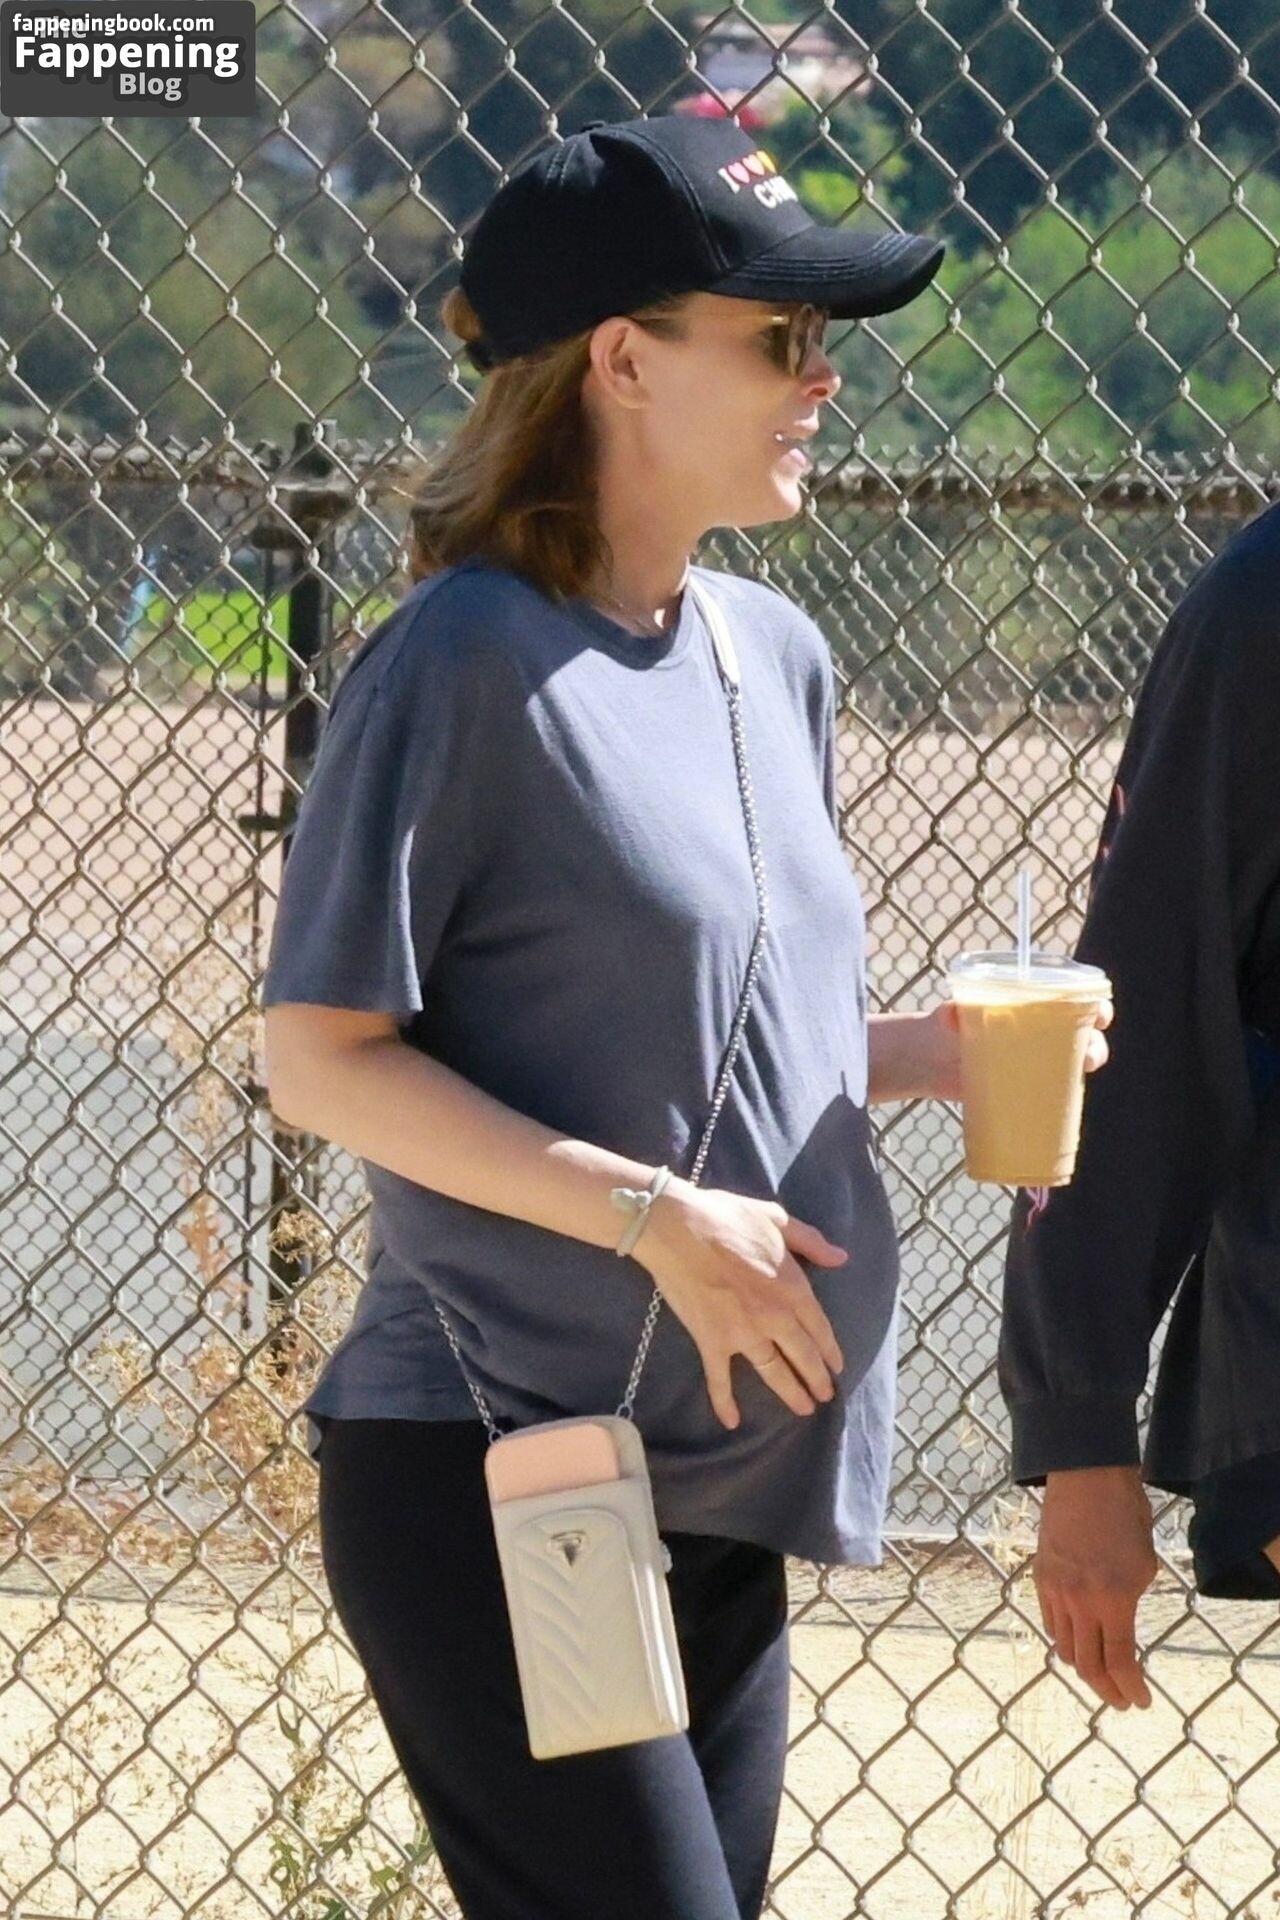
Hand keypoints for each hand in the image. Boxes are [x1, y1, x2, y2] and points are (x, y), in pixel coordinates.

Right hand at [634, 1180, 847, 1428]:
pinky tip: (731, 1422)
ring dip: (789, 1393)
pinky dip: (725, 1402)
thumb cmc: (727, 1217)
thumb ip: (811, 1241)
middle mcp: (774, 1318)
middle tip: (824, 1396)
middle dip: (816, 1378)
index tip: (837, 1367)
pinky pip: (720, 1378)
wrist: (678, 1229)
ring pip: (772, 1371)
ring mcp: (743, 1334)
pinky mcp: (712, 1342)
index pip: (819, 1327)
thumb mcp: (776, 1219)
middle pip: (802, 1356)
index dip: (830, 1350)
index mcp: (793, 1287)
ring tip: (803, 1409)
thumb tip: (841, 1258)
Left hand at [928, 996, 1113, 1102]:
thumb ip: (952, 1013)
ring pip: (1075, 1063)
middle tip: (1087, 1057)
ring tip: (1081, 1075)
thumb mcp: (949, 1017)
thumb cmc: (944, 1028)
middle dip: (1095, 1044)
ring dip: (1087, 1068)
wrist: (929, 1061)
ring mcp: (1035, 1060)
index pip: (1074, 1000)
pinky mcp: (1027, 1086)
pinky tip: (1072, 1107)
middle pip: (1083, 1035)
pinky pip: (1057, 1090)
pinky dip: (1069, 1098)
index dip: (1095, 1006)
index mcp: (1031, 1005)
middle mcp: (1040, 1031)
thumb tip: (952, 1015)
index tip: (1100, 1015)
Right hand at [1034, 1465, 1157, 1708]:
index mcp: (1114, 1599)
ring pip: (1064, 1648)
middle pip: (1087, 1666)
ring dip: (1083, 1668)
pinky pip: (1050, 1622)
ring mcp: (1056, 1589)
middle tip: (1121, 1699)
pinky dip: (1064, 1639)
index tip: (1140, 1701)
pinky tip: (1078, 1640)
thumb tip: (1121, 1630)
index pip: (1120, 1662)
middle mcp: (1080, 1600)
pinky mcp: (1041, 1577)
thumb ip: (1131, 1605)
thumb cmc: (1125, 1516)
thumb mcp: (1144, 1567)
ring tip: (1100, 1674)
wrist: (1086, 1478)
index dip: (1131, 1689)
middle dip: (1107, 1690)